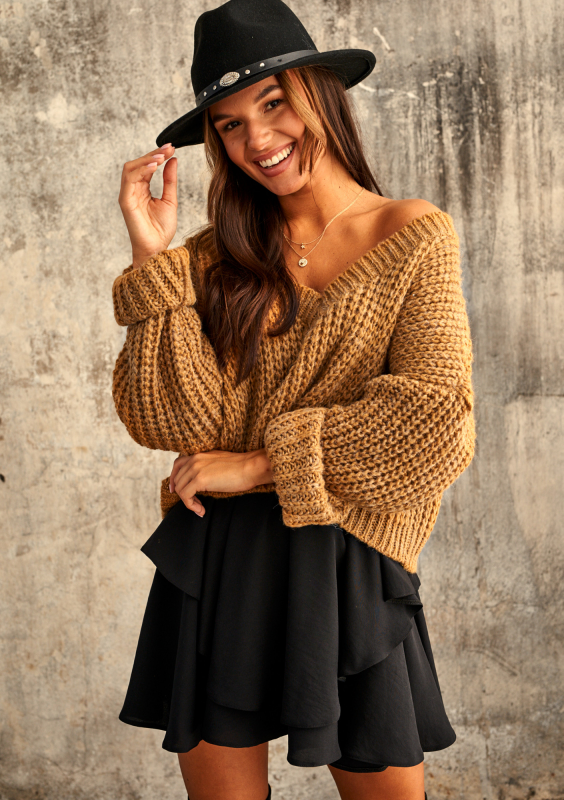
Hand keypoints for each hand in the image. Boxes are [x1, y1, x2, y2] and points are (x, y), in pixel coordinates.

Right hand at [118, 143, 177, 267]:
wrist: (156, 249)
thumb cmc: (161, 229)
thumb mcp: (170, 200)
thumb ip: (170, 180)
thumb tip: (173, 160)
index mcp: (142, 189)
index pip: (147, 166)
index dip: (158, 155)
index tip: (172, 148)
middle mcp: (132, 190)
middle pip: (138, 164)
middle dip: (153, 153)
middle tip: (168, 148)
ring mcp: (127, 195)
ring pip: (131, 168)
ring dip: (146, 159)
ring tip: (161, 156)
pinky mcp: (125, 201)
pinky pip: (129, 180)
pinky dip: (141, 170)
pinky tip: (154, 166)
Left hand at [169, 449, 273, 516]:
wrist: (251, 467)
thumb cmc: (241, 468)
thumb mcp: (218, 464)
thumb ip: (206, 468)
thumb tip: (200, 482)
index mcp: (199, 454)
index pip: (177, 465)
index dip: (173, 478)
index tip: (174, 490)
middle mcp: (194, 459)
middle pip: (177, 479)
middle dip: (182, 494)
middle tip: (193, 503)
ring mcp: (196, 469)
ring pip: (180, 488)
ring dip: (188, 502)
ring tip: (200, 508)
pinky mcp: (200, 479)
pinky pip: (185, 496)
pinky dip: (191, 506)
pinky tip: (201, 510)